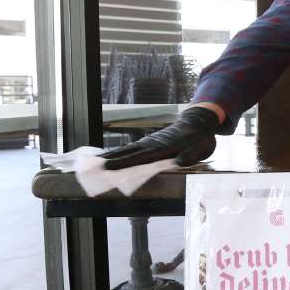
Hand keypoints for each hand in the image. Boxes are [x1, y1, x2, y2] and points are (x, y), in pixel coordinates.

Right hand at [100, 106, 220, 169]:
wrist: (198, 123)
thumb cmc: (199, 139)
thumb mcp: (200, 148)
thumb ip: (190, 155)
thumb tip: (179, 162)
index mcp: (163, 148)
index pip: (140, 157)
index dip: (123, 162)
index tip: (107, 166)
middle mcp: (152, 144)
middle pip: (126, 153)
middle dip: (108, 159)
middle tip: (88, 166)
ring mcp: (149, 143)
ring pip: (126, 150)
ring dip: (109, 156)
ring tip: (92, 163)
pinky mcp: (149, 144)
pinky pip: (130, 150)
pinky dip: (118, 154)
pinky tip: (108, 159)